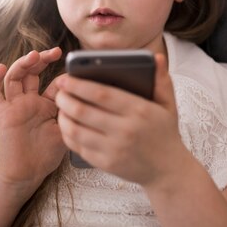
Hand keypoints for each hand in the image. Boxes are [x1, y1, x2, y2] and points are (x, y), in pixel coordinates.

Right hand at [0, 48, 66, 194]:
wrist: (27, 174)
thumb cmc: (46, 155)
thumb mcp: (65, 131)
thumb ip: (71, 114)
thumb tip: (84, 97)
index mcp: (45, 104)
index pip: (54, 82)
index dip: (63, 74)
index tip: (75, 69)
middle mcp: (29, 101)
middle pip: (32, 73)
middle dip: (42, 59)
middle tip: (54, 52)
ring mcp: (15, 106)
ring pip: (14, 78)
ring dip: (22, 64)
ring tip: (33, 56)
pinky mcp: (3, 114)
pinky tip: (0, 68)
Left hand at [55, 53, 189, 185]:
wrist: (168, 170)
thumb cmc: (165, 131)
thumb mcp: (168, 104)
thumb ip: (161, 80)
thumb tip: (156, 56)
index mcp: (139, 111)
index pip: (102, 94)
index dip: (79, 85)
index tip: (65, 78)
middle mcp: (125, 131)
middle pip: (84, 111)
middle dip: (65, 99)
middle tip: (57, 91)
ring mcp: (114, 150)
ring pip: (77, 131)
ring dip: (63, 116)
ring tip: (60, 107)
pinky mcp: (106, 164)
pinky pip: (79, 148)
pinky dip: (68, 135)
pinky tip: (67, 125)